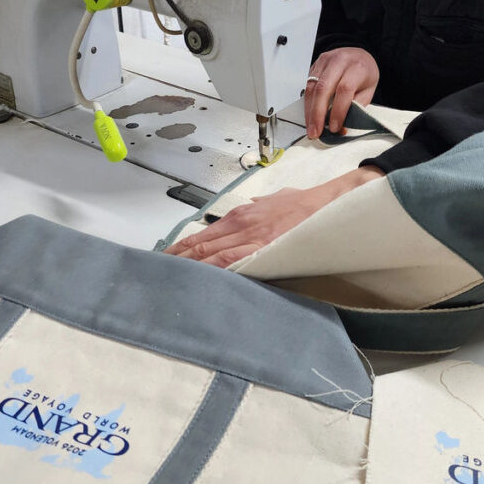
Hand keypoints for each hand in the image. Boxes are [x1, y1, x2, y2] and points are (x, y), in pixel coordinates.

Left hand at [164, 166, 384, 267]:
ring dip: (186, 269)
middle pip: (197, 247)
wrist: (331, 203)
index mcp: (240, 216)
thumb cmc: (307, 206)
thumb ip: (260, 208)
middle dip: (175, 263)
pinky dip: (211, 273)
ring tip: (167, 282)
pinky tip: (198, 282)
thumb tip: (250, 208)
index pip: (201, 237)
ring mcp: (249, 237)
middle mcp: (239, 224)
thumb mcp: (277, 200)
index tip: (164, 261)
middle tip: (153, 277)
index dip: (180, 251)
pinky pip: (231, 263)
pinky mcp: (263, 248)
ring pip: (208, 256)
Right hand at [305, 48, 379, 139]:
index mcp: (357, 67)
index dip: (338, 111)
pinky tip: (309, 116)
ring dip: (309, 111)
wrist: (359, 55)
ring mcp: (325, 61)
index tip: (335, 127)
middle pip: (323, 88)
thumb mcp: (368, 91)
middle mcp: (339, 61)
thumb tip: (341, 127)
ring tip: (311, 127)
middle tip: (316, 132)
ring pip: (312, 87)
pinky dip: (308, 103)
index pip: (344, 90)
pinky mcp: (315, 65)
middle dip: (317, 114)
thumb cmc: (364, 73)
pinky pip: (308, 85)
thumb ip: (355, 107)